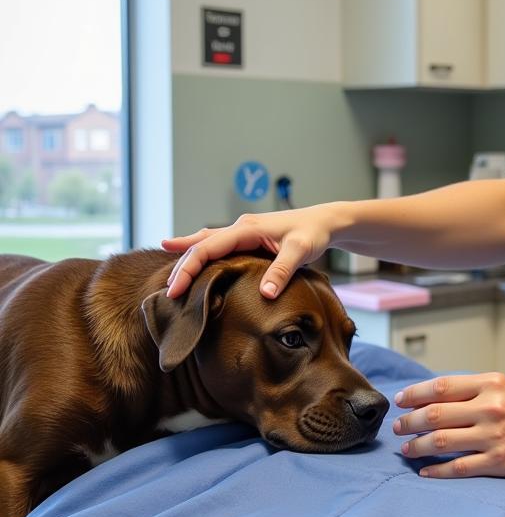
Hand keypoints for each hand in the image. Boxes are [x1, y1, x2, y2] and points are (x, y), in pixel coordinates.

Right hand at [161, 208, 333, 299]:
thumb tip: (265, 294)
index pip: (208, 248)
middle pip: (201, 246)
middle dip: (183, 268)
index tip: (176, 289)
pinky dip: (200, 252)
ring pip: (206, 243)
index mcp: (247, 229)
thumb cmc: (313, 234)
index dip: (189, 268)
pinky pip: (217, 245)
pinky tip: (188, 257)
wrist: (324, 222)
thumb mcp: (301, 251)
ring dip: (187, 259)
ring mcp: (243, 232)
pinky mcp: (248, 238)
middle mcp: (240, 227)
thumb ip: (282, 270)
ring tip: (169, 276)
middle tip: (168, 292)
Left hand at [392, 372, 504, 478]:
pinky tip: (425, 471)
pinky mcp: (499, 461)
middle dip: (409, 422)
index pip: (442, 386)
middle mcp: (490, 407)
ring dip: (417, 445)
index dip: (415, 394)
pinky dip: (437, 470)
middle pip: (435, 414)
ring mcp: (494, 435)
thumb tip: (436, 397)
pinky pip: (458, 467)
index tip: (400, 401)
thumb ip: (476, 390)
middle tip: (397, 428)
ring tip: (406, 449)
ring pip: (441, 440)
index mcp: (491, 383)